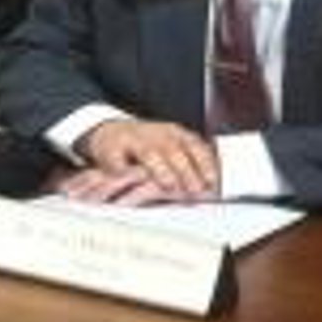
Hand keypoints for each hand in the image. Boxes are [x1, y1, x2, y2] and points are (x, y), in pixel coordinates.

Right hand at [68, 119, 219, 202]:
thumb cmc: (147, 147)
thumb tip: (213, 189)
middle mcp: (155, 134)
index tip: (213, 181)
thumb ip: (191, 165)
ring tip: (170, 185)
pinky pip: (118, 162)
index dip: (205, 164)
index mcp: (175, 134)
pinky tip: (134, 182)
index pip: (194, 146)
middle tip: (195, 189)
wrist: (108, 132)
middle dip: (186, 170)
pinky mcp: (110, 149)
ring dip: (161, 170)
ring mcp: (132, 140)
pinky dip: (126, 172)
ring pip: (149, 153)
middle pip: (173, 149)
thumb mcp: (172, 149)